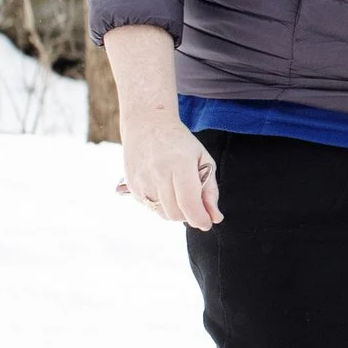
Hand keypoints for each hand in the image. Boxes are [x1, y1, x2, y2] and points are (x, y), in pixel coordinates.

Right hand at [117, 112, 222, 229]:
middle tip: (196, 205)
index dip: (200, 219)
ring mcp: (142, 180)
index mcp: (180, 164)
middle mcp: (158, 173)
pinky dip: (161, 206)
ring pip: (163, 214)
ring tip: (180, 193)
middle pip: (176, 213)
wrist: (148, 124)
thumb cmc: (180, 143)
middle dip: (189, 216)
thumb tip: (215, 218)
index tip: (207, 223)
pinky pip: (150, 208)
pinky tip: (165, 190)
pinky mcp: (132, 186)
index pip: (190, 203)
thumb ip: (210, 190)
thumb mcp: (203, 160)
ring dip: (176, 212)